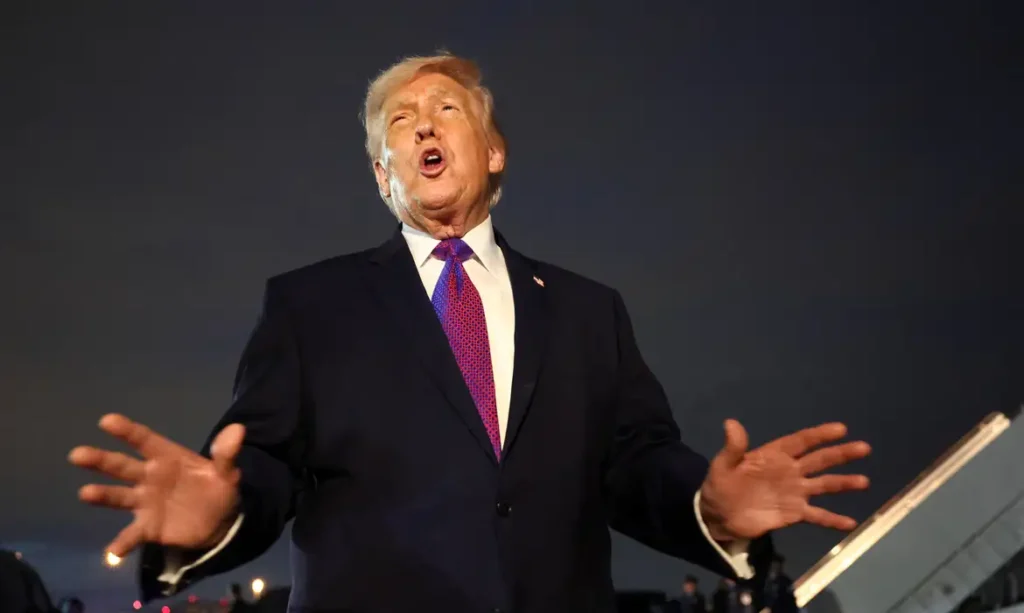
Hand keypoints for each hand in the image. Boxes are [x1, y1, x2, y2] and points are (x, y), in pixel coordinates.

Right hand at [68, 414, 243, 556]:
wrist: (220, 521)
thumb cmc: (217, 488)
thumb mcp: (226, 472)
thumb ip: (227, 454)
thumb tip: (238, 430)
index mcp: (167, 457)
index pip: (144, 441)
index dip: (127, 431)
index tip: (106, 421)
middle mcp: (150, 477)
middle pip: (122, 467)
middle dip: (100, 460)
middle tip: (77, 455)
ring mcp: (145, 502)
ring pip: (119, 497)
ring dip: (102, 496)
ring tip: (86, 494)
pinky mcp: (148, 527)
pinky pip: (132, 535)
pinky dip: (122, 543)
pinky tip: (112, 551)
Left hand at [699, 419, 870, 541]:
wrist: (719, 515)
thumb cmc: (720, 485)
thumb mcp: (722, 465)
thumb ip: (732, 448)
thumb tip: (730, 423)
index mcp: (774, 455)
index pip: (800, 441)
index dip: (819, 435)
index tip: (841, 429)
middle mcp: (790, 471)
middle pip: (819, 460)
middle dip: (841, 454)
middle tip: (864, 448)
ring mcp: (794, 492)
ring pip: (823, 485)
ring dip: (843, 483)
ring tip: (863, 481)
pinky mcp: (794, 513)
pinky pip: (817, 515)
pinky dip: (833, 519)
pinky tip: (851, 523)